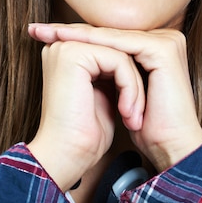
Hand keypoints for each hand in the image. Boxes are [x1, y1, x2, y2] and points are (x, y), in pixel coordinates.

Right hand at [26, 35, 144, 191]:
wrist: (67, 157)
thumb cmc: (84, 135)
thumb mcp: (103, 94)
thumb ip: (113, 73)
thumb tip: (138, 58)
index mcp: (67, 53)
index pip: (113, 52)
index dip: (130, 78)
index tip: (137, 108)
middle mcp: (63, 45)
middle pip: (118, 51)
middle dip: (133, 83)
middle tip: (137, 115)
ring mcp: (67, 47)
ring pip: (122, 55)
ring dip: (135, 89)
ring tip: (133, 117)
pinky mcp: (74, 54)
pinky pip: (119, 61)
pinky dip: (130, 88)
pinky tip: (127, 112)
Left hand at [28, 23, 201, 172]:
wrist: (170, 147)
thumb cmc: (146, 126)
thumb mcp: (122, 92)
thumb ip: (110, 69)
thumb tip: (79, 55)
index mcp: (156, 46)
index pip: (110, 38)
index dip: (77, 37)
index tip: (44, 36)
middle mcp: (164, 39)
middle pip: (109, 34)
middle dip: (72, 32)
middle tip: (39, 30)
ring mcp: (167, 42)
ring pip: (113, 36)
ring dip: (79, 34)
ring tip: (50, 33)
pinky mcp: (163, 50)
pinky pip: (121, 44)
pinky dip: (95, 43)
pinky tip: (72, 40)